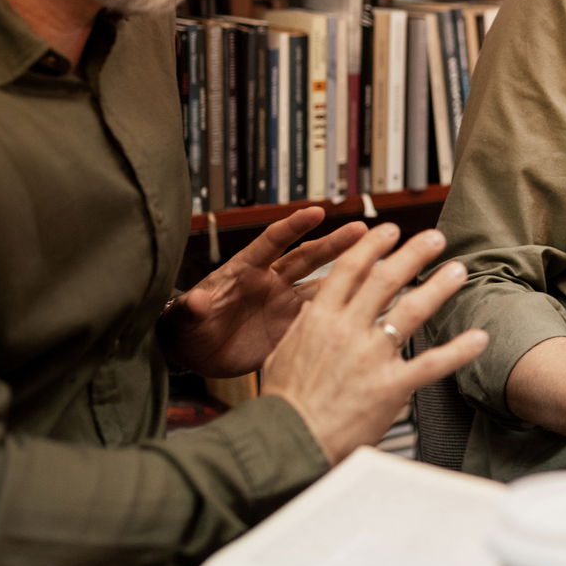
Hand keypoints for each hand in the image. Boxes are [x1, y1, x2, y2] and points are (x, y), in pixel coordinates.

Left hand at [158, 206, 367, 377]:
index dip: (293, 227)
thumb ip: (192, 308)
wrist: (194, 353)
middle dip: (334, 244)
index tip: (316, 212)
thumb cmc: (186, 327)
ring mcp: (282, 304)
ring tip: (379, 263)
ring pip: (321, 284)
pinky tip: (365, 307)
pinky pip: (320, 316)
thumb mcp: (185, 318)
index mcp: (245, 271)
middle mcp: (269, 282)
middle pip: (307, 257)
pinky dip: (341, 310)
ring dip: (346, 274)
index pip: (273, 242)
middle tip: (362, 230)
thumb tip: (194, 301)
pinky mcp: (289, 328)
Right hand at [261, 225, 489, 463]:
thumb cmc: (283, 404)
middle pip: (386, 279)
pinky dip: (458, 350)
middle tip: (434, 238)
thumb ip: (304, 327)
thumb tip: (314, 307)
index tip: (388, 230)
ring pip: (412, 310)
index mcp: (319, 318)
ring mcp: (371, 356)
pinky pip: (432, 363)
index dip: (372, 245)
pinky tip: (477, 338)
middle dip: (413, 253)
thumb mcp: (282, 353)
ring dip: (438, 286)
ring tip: (457, 270)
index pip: (350, 268)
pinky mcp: (390, 386)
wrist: (289, 442)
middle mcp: (347, 330)